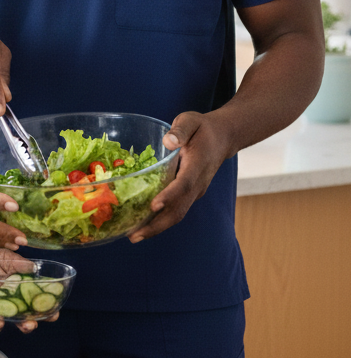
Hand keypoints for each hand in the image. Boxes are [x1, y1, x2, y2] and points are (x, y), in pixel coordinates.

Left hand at [0, 246, 53, 333]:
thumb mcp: (4, 256)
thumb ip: (19, 263)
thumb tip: (34, 268)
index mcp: (15, 291)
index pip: (33, 305)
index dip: (45, 312)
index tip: (53, 314)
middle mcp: (3, 302)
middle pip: (19, 320)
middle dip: (26, 325)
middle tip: (29, 325)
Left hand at [129, 110, 234, 242]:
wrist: (223, 138)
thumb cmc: (202, 128)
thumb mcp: (191, 120)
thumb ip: (180, 130)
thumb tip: (169, 141)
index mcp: (197, 165)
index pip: (184, 184)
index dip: (169, 196)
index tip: (153, 205)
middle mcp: (197, 184)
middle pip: (179, 209)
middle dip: (157, 225)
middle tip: (134, 236)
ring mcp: (195, 191)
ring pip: (178, 214)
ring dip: (157, 227)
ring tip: (134, 236)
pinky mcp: (190, 193)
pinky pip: (176, 210)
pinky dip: (161, 220)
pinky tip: (142, 223)